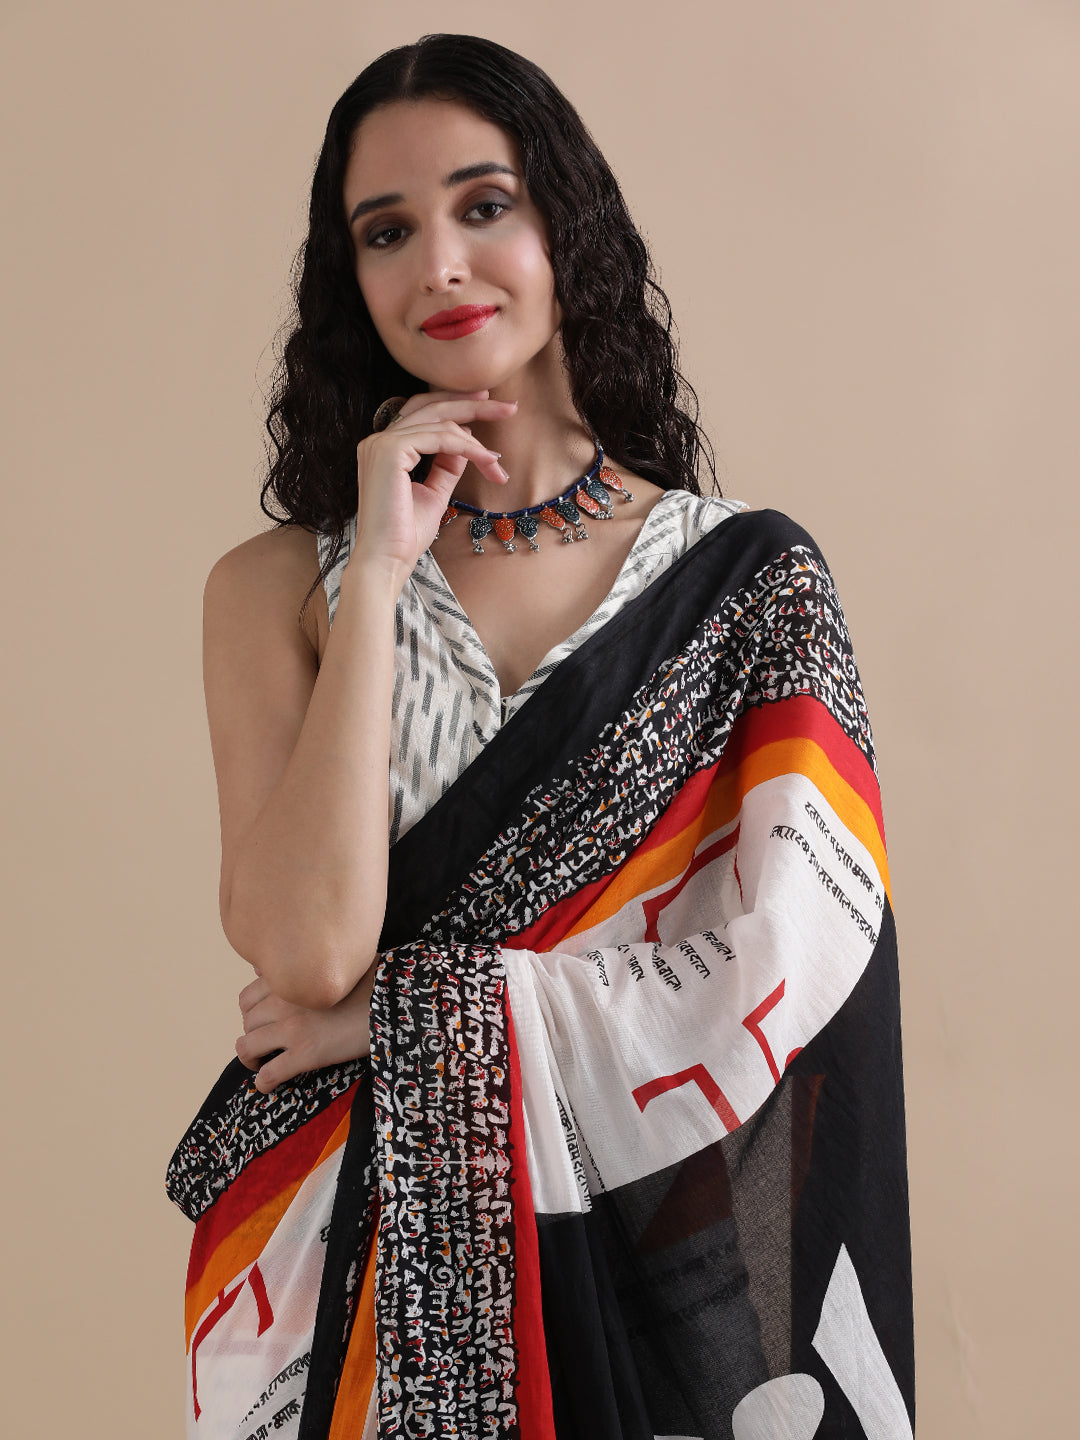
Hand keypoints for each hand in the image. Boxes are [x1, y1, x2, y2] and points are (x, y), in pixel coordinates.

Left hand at [236, 965, 376, 1092]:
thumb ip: (307, 967)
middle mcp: (284, 1001)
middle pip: (246, 1023)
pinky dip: (263, 1083)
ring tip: (264, 1064)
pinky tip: (268, 1086)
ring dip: (252, 1059)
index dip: (251, 1013)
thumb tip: (279, 966)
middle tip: (267, 1046)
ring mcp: (292, 1028)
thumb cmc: (373, 981)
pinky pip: (268, 1074)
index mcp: (291, 979)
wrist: (393, 1002)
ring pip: (247, 1047)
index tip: (264, 1023)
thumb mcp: (339, 965)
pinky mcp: (305, 1054)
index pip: (247, 997)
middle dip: (253, 1036)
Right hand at [352, 389, 516, 582]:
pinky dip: (467, 447)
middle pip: (431, 406)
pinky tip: (486, 460)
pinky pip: (440, 438)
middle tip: (508, 406)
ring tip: (497, 461)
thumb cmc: (405, 535)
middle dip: (473, 404)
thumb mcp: (434, 493)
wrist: (387, 561)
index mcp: (385, 448)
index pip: (424, 413)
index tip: (490, 406)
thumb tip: (468, 444)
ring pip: (440, 423)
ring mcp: (381, 443)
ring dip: (476, 441)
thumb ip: (447, 466)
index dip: (457, 406)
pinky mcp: (390, 451)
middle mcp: (378, 440)